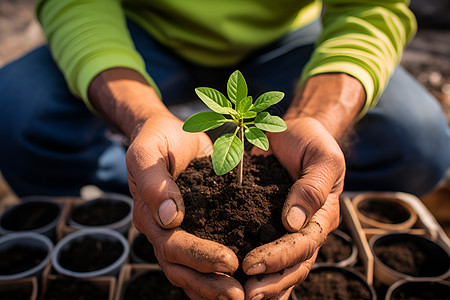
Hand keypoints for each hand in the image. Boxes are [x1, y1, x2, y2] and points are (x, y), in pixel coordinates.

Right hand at [127, 115, 244, 298]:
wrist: (166, 134)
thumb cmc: (158, 139)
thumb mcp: (149, 152)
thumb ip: (155, 182)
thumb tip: (170, 218)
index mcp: (150, 216)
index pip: (172, 246)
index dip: (200, 257)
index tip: (230, 261)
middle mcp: (162, 231)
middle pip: (181, 268)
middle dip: (210, 283)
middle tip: (240, 295)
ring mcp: (178, 232)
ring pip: (190, 272)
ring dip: (214, 287)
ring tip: (243, 297)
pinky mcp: (197, 226)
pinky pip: (202, 259)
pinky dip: (217, 276)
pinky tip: (241, 282)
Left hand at [244, 117, 343, 298]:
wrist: (296, 133)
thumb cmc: (312, 143)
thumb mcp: (322, 158)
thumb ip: (312, 188)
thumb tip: (293, 222)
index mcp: (321, 216)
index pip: (303, 245)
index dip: (278, 258)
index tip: (252, 264)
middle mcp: (306, 228)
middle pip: (293, 265)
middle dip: (270, 281)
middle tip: (245, 294)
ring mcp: (289, 229)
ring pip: (282, 268)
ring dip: (264, 284)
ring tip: (239, 296)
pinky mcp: (269, 223)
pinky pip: (265, 250)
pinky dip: (257, 271)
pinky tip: (236, 284)